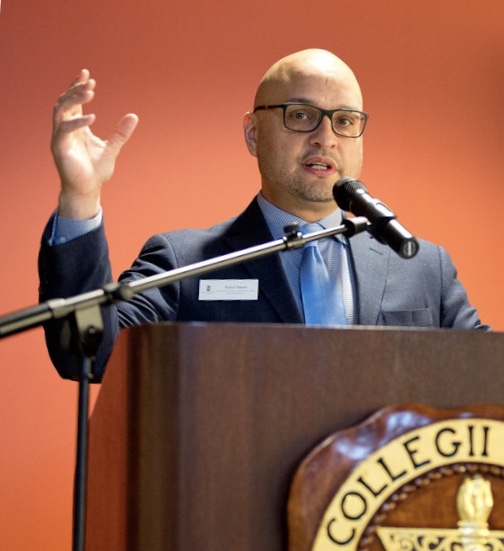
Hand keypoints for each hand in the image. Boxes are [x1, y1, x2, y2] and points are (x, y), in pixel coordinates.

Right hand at [51, 69, 138, 218]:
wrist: (88, 190)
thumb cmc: (96, 171)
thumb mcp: (112, 148)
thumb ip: (121, 133)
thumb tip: (133, 116)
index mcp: (76, 127)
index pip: (73, 101)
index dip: (78, 87)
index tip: (87, 74)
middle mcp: (66, 130)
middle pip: (65, 102)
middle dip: (75, 89)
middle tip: (89, 81)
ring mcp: (61, 138)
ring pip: (61, 111)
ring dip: (74, 100)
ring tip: (90, 92)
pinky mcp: (60, 148)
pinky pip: (64, 131)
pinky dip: (77, 122)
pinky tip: (91, 117)